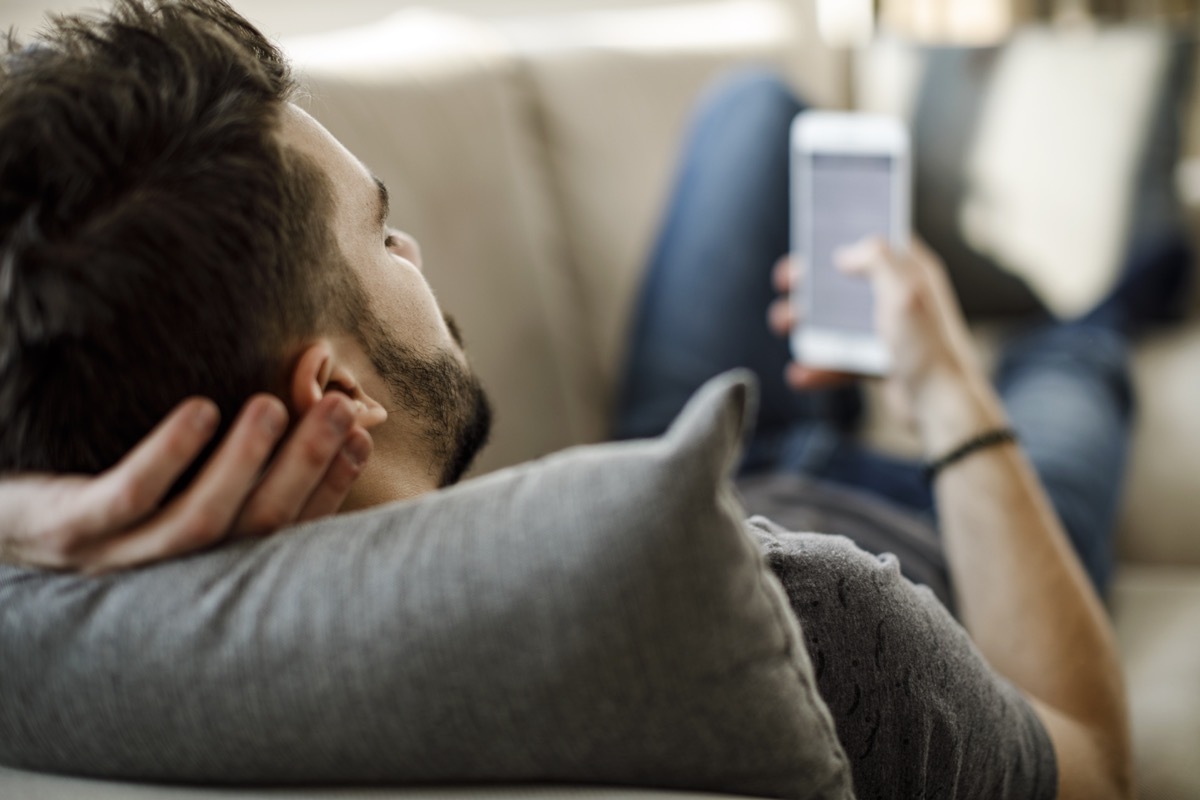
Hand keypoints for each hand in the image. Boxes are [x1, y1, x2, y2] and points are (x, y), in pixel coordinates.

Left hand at [0, 393, 371, 573]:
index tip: (361, 438)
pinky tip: (201, 412)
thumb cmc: (89, 499)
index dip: (327, 488)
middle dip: (304, 469)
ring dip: (247, 464)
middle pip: (251, 528)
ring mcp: (117, 556)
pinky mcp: (72, 530)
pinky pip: (127, 497)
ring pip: (198, 522)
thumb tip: (298, 412)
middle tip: (338, 412)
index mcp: (199, 563)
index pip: (280, 532)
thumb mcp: (163, 489)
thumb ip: (223, 468)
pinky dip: (170, 457)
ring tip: (276, 408)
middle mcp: (167, 572)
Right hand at [768, 239, 992, 435]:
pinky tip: (800, 373)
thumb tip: (846, 254)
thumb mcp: (904, 292)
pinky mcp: (877, 360)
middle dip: (812, 281)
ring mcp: (886, 330)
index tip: (813, 236)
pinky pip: (840, 357)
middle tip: (785, 281)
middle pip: (847, 280)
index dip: (847, 236)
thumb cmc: (927, 346)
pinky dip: (818, 365)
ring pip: (837, 319)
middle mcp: (898, 297)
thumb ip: (877, 260)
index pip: (878, 243)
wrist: (939, 406)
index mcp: (911, 273)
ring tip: (783, 323)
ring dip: (807, 321)